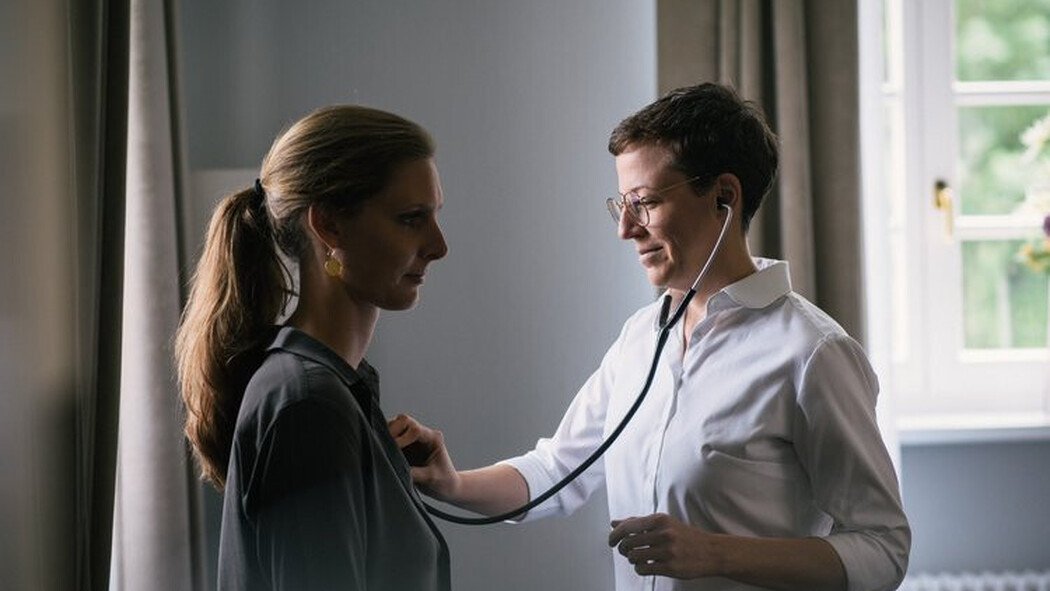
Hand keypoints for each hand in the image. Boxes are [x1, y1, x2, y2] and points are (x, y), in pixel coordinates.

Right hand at [387, 413, 460, 500]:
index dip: (402, 438)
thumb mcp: (431, 478)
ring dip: (386, 436)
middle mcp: (423, 434)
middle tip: (385, 447)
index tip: (394, 449)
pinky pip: (390, 437)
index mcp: (433, 438)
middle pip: (403, 421)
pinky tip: (382, 453)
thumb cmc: (444, 481)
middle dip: (392, 431)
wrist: (447, 486)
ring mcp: (412, 438)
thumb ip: (414, 473)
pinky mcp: (404, 445)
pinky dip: (384, 442)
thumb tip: (395, 469)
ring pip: (395, 426)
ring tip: (383, 451)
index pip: (415, 430)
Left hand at [608, 513, 723, 579]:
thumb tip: (614, 523)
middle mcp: (664, 534)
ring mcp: (667, 551)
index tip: (611, 541)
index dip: (614, 535)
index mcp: (660, 520)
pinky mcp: (670, 567)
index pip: (627, 527)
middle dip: (623, 549)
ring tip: (638, 558)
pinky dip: (640, 568)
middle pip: (628, 543)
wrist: (711, 551)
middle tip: (625, 551)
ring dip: (632, 559)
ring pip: (633, 557)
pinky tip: (645, 566)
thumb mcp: (663, 523)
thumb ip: (638, 522)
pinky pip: (643, 569)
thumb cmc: (684, 536)